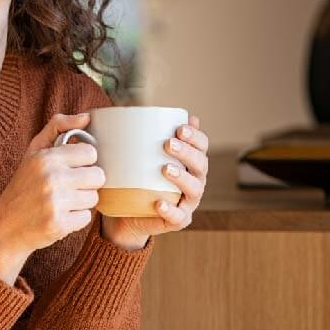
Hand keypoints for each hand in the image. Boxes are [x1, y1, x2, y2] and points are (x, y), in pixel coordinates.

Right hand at [0, 112, 105, 282]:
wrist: (4, 227)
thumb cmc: (22, 186)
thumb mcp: (33, 152)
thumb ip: (58, 127)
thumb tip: (87, 116)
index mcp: (46, 158)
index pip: (90, 153)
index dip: (84, 162)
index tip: (72, 168)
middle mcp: (51, 178)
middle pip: (98, 176)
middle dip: (87, 182)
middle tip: (69, 187)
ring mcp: (55, 202)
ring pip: (94, 198)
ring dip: (81, 201)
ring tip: (62, 202)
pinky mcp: (59, 225)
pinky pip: (86, 218)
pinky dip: (76, 219)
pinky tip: (59, 216)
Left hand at [100, 115, 209, 249]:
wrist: (127, 214)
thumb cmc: (136, 178)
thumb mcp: (138, 155)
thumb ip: (143, 135)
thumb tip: (140, 109)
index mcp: (190, 162)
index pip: (202, 146)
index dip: (196, 136)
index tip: (180, 127)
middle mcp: (194, 180)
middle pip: (201, 165)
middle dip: (187, 152)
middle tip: (168, 143)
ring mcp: (188, 202)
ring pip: (194, 189)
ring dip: (182, 178)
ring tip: (165, 169)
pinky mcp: (177, 221)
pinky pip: (178, 217)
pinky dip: (170, 210)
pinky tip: (159, 203)